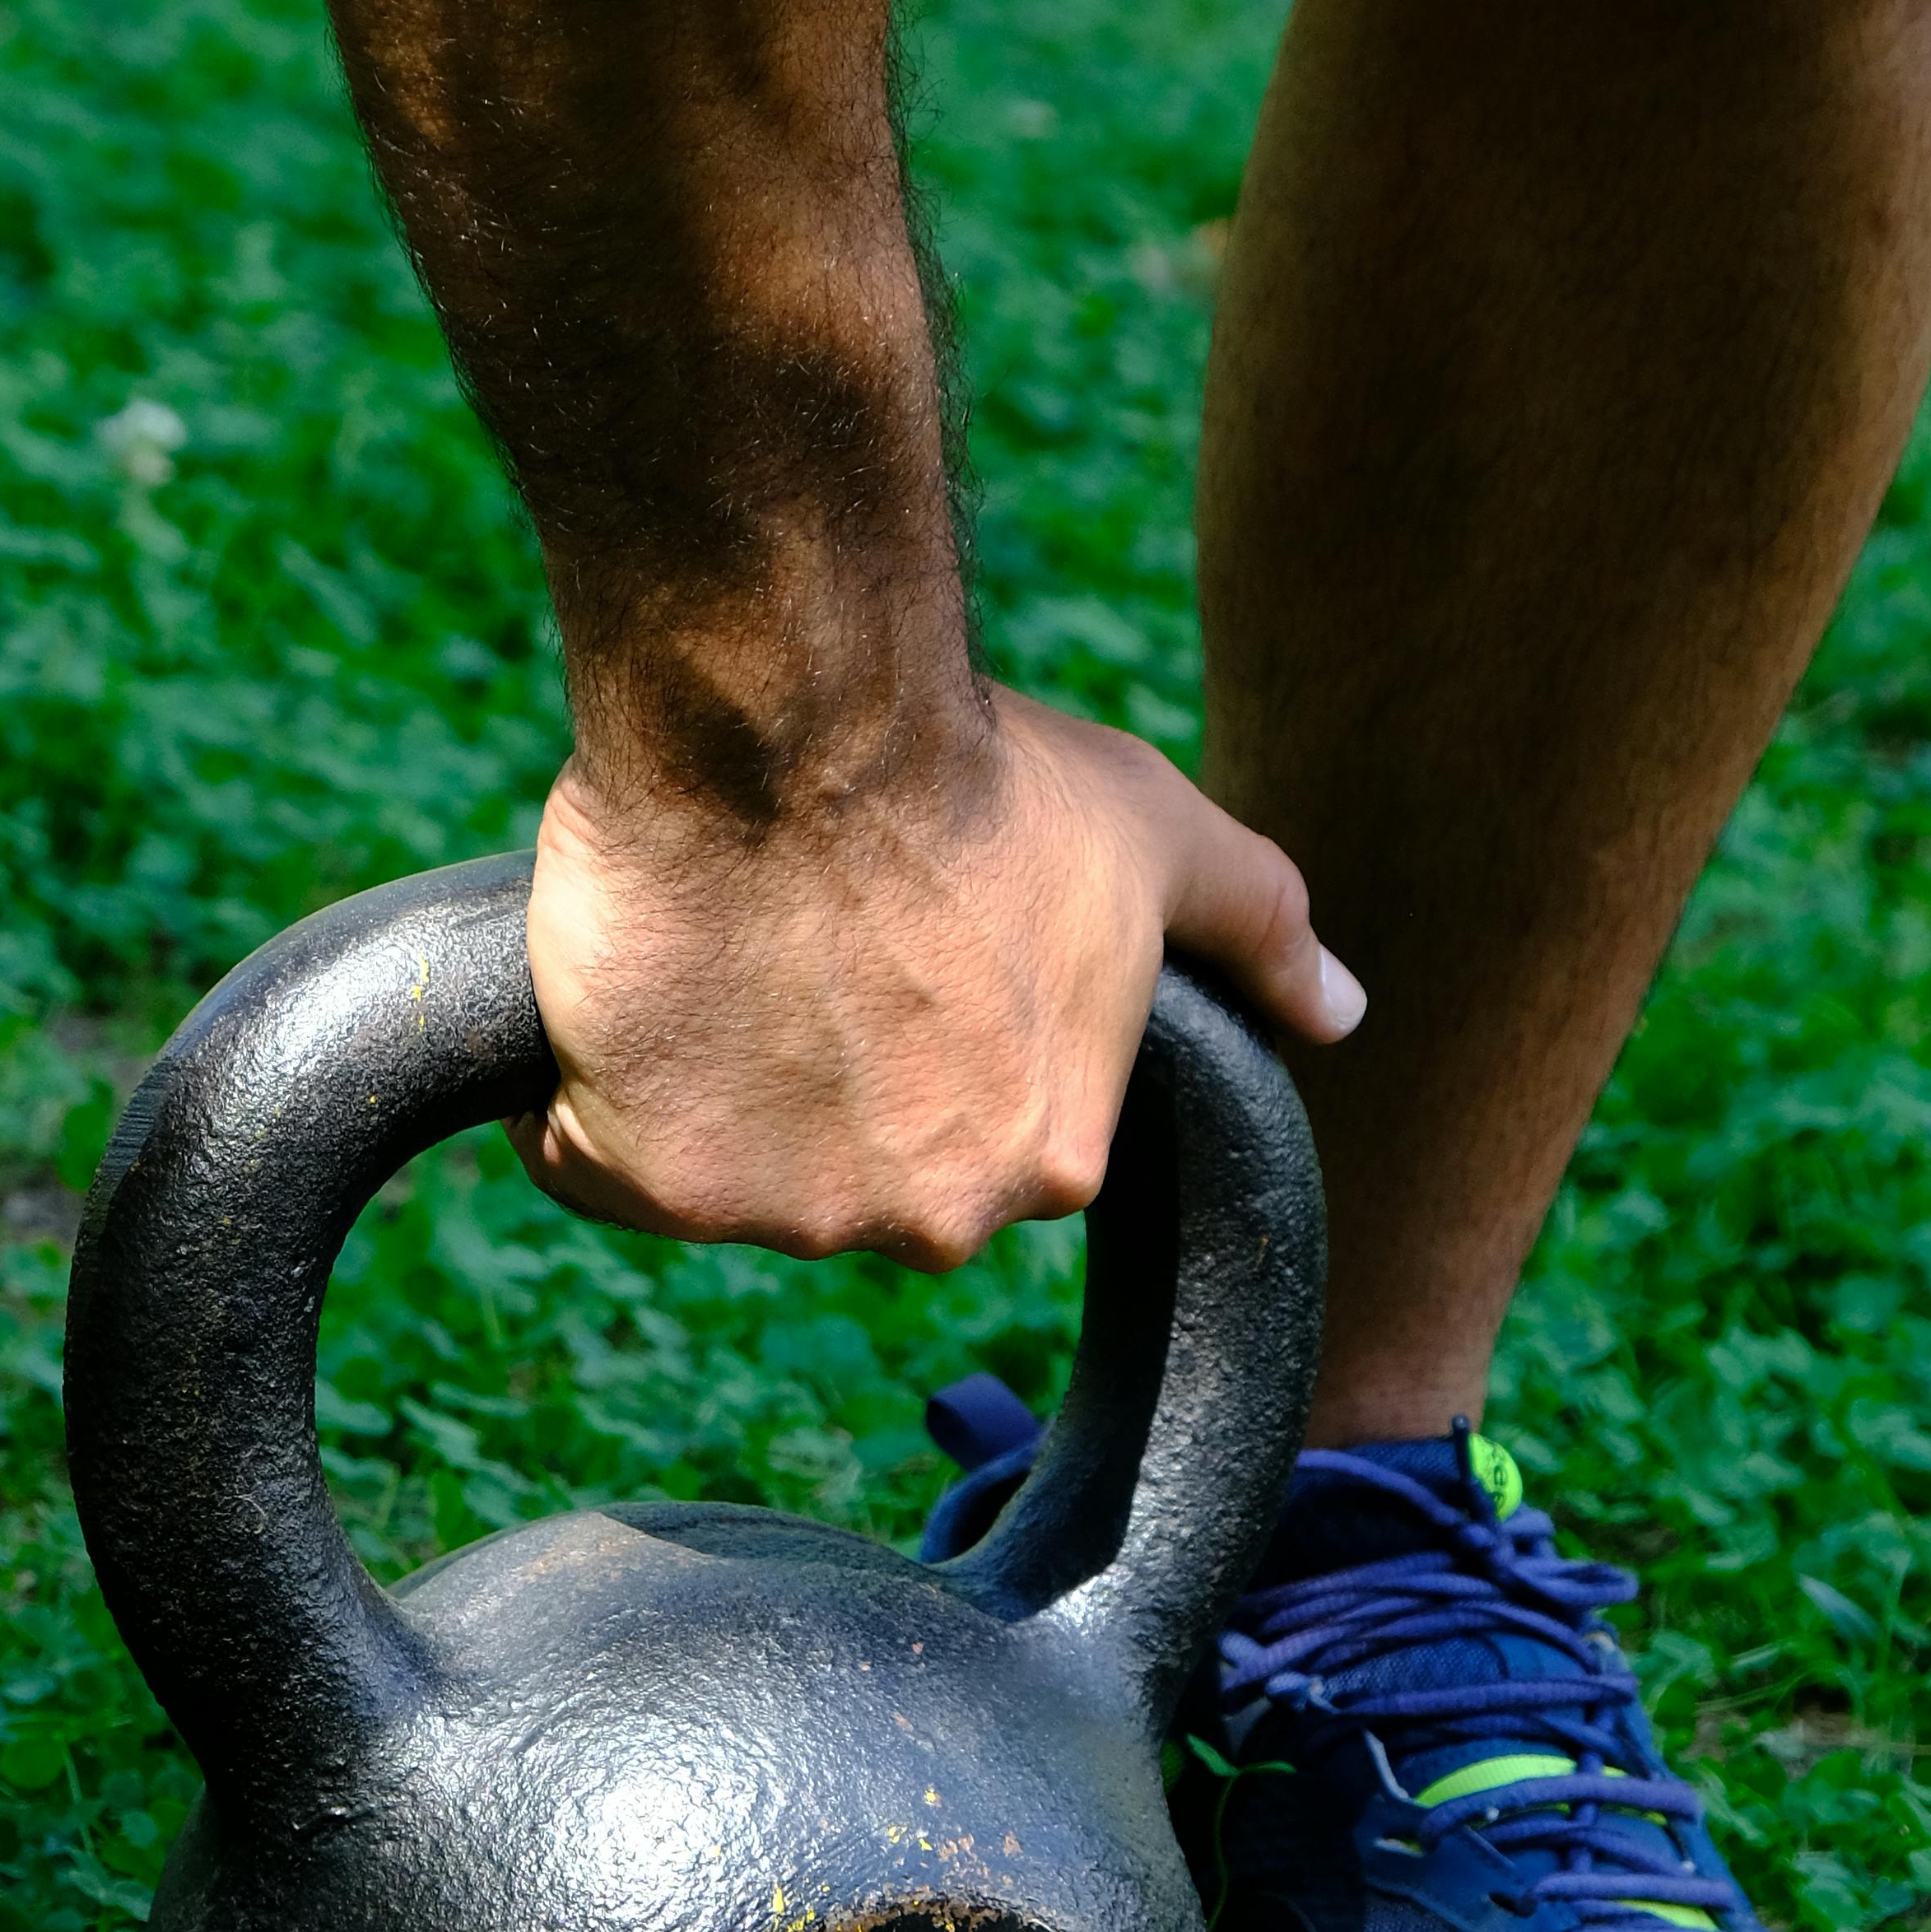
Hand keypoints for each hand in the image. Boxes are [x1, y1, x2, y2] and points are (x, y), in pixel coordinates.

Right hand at [516, 694, 1363, 1265]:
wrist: (794, 713)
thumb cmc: (979, 768)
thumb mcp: (1161, 838)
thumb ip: (1260, 931)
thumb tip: (1341, 1011)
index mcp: (1051, 1162)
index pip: (963, 1136)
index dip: (915, 1040)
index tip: (889, 953)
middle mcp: (927, 1218)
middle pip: (841, 1169)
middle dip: (814, 1076)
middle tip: (801, 943)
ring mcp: (783, 1212)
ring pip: (720, 1165)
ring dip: (707, 1075)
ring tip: (727, 943)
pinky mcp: (649, 1176)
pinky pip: (589, 1159)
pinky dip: (589, 1092)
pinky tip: (639, 984)